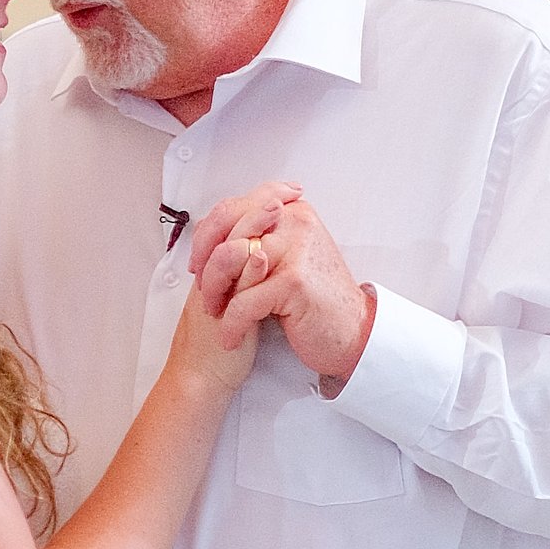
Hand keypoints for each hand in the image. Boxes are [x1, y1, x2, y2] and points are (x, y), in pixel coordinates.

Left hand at [188, 185, 373, 390]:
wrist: (352, 331)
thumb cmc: (315, 298)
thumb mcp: (289, 256)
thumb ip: (260, 238)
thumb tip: (212, 234)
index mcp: (290, 210)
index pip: (231, 209)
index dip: (205, 237)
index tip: (197, 264)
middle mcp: (294, 221)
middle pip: (226, 233)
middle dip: (206, 269)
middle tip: (204, 296)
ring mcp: (295, 248)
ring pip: (229, 262)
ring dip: (214, 294)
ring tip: (216, 315)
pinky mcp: (293, 281)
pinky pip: (243, 302)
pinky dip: (231, 325)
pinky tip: (231, 339)